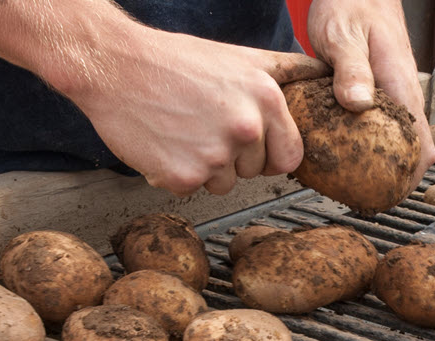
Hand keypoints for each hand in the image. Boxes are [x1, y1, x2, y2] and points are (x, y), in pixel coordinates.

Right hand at [60, 25, 327, 196]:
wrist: (113, 66)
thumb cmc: (173, 60)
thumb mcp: (239, 56)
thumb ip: (284, 70)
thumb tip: (320, 71)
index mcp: (265, 99)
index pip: (291, 156)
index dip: (271, 155)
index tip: (250, 146)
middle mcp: (246, 129)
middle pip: (255, 172)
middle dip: (234, 158)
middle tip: (204, 126)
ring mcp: (215, 155)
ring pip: (224, 185)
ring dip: (205, 168)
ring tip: (183, 131)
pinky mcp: (183, 176)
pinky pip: (192, 190)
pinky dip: (176, 173)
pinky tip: (164, 142)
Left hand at [307, 0, 434, 185]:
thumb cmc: (352, 5)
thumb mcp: (344, 36)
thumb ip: (351, 69)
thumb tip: (357, 104)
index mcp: (401, 85)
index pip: (421, 145)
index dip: (411, 177)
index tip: (390, 197)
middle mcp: (402, 95)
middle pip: (412, 151)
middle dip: (394, 179)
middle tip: (365, 201)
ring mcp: (392, 96)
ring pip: (396, 141)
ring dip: (380, 164)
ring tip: (353, 186)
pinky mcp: (378, 94)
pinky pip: (379, 127)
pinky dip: (367, 145)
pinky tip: (343, 154)